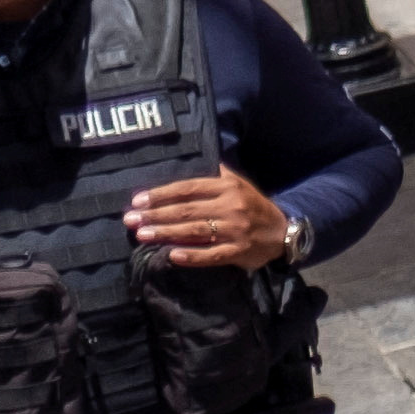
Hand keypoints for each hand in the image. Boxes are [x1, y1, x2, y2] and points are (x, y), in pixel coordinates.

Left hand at [122, 168, 292, 271]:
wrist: (283, 231)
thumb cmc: (253, 205)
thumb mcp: (239, 183)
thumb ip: (216, 174)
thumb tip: (190, 157)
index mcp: (227, 187)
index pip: (188, 189)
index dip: (162, 194)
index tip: (138, 200)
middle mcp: (231, 206)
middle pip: (187, 210)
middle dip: (156, 215)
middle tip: (131, 219)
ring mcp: (235, 230)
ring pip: (195, 231)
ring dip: (166, 233)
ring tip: (142, 235)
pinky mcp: (239, 251)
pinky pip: (212, 255)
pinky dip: (192, 256)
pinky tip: (172, 255)